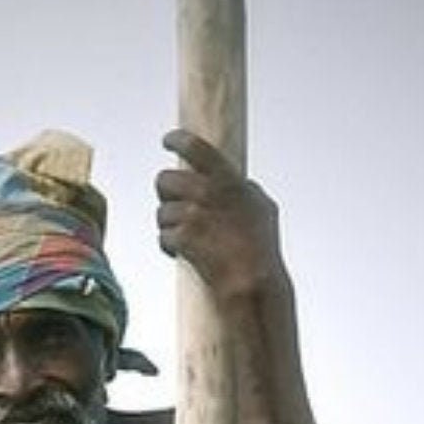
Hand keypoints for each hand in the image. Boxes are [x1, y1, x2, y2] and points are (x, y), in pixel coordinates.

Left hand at [155, 129, 281, 301]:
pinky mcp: (182, 237)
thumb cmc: (261, 251)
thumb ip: (246, 190)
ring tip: (189, 240)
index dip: (177, 139)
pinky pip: (163, 236)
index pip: (195, 146)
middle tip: (176, 206)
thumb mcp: (262, 210)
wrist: (254, 283)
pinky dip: (170, 247)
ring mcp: (193, 215)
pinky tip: (184, 253)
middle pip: (165, 179)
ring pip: (162, 212)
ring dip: (170, 226)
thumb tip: (240, 182)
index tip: (168, 141)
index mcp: (228, 180)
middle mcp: (208, 192)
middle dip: (166, 194)